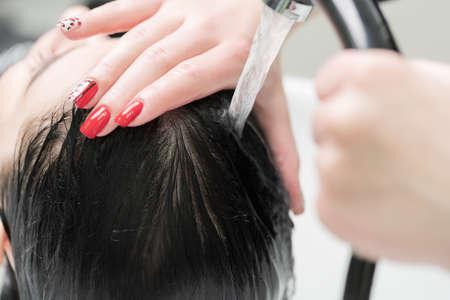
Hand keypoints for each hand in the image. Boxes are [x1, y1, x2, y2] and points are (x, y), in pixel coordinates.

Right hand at [57, 0, 303, 212]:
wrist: (269, 4)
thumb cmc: (267, 56)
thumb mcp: (276, 103)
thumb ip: (284, 153)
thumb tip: (295, 204)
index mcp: (234, 56)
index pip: (189, 76)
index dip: (157, 96)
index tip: (127, 118)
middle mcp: (206, 28)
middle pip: (156, 59)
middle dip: (121, 91)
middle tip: (94, 124)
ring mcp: (183, 10)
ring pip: (136, 36)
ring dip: (104, 66)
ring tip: (80, 98)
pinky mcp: (166, 0)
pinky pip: (129, 6)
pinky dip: (99, 20)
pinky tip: (71, 35)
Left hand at [314, 50, 449, 267]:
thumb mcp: (437, 90)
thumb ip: (385, 88)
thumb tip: (358, 91)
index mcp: (369, 78)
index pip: (327, 82)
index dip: (343, 99)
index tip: (355, 111)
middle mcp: (344, 117)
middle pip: (323, 123)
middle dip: (346, 137)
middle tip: (386, 153)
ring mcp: (333, 165)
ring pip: (326, 162)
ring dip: (348, 172)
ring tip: (395, 181)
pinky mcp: (330, 206)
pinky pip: (329, 199)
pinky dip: (349, 205)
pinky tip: (385, 205)